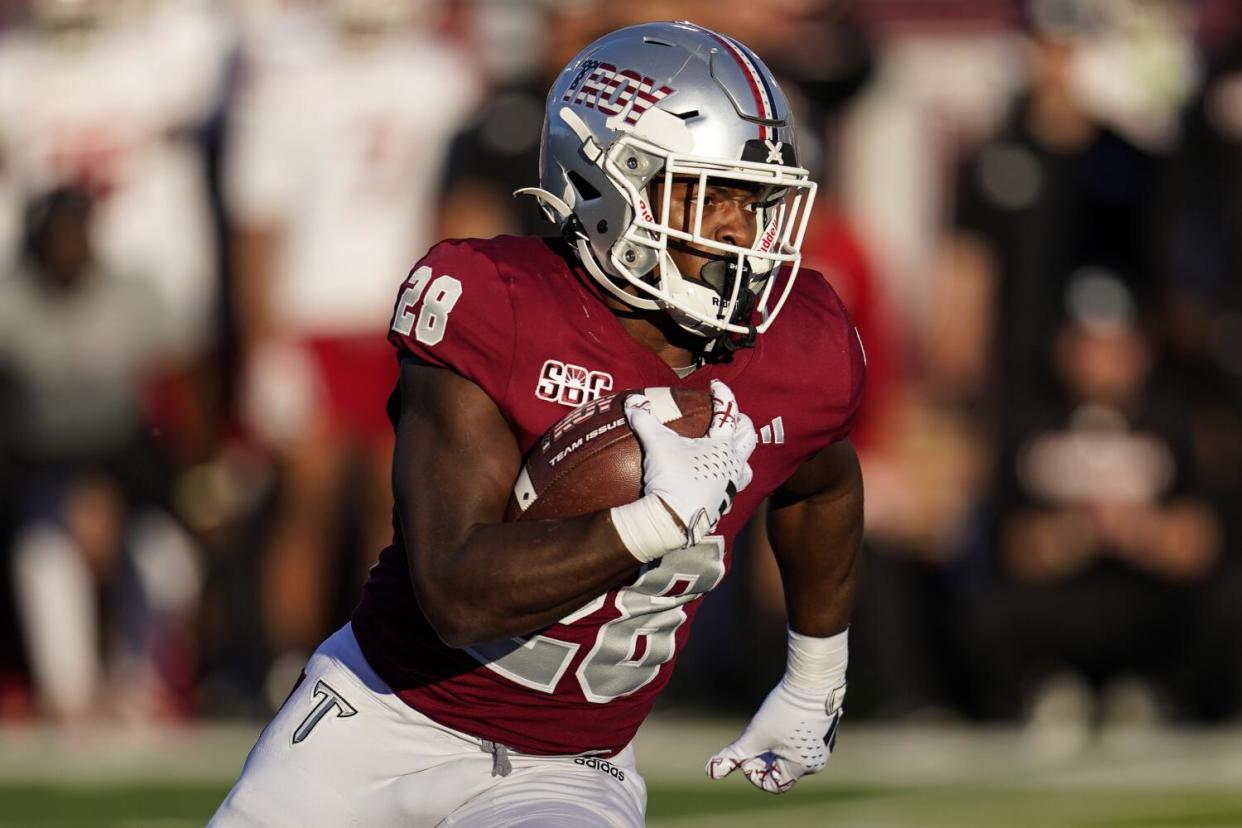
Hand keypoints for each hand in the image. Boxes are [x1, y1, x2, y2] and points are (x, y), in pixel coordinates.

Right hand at [624, 379, 756, 545]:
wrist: (673, 520)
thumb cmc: (671, 477)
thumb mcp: (656, 444)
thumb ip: (645, 420)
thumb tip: (631, 400)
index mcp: (722, 446)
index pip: (728, 411)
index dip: (723, 393)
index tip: (715, 384)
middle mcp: (733, 465)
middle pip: (749, 437)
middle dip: (742, 422)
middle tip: (730, 416)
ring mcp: (730, 487)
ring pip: (747, 467)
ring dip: (741, 456)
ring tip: (730, 452)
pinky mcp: (722, 505)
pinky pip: (731, 489)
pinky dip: (725, 480)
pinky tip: (713, 481)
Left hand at [706, 678, 845, 793]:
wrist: (812, 679)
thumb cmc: (784, 709)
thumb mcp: (755, 734)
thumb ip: (735, 754)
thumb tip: (711, 772)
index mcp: (802, 767)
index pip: (772, 784)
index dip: (754, 772)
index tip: (747, 753)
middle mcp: (817, 761)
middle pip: (781, 769)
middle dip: (763, 757)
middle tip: (754, 738)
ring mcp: (824, 746)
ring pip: (791, 754)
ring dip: (775, 745)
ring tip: (768, 726)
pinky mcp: (826, 730)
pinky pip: (802, 741)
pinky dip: (788, 735)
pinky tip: (783, 716)